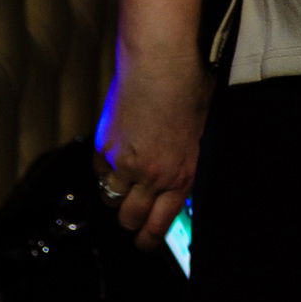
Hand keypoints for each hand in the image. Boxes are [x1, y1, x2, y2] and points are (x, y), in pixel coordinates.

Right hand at [94, 49, 212, 248]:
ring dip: (116, 192)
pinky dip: (103, 167)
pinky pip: (98, 172)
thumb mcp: (202, 128)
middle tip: (134, 208)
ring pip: (110, 199)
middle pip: (130, 220)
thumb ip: (189, 157)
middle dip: (131, 218)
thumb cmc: (189, 86)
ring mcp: (124, 163)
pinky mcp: (103, 147)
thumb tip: (182, 174)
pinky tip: (116, 149)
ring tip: (125, 174)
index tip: (146, 241)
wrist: (160, 61)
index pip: (159, 227)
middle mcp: (153, 175)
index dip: (149, 239)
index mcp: (182, 174)